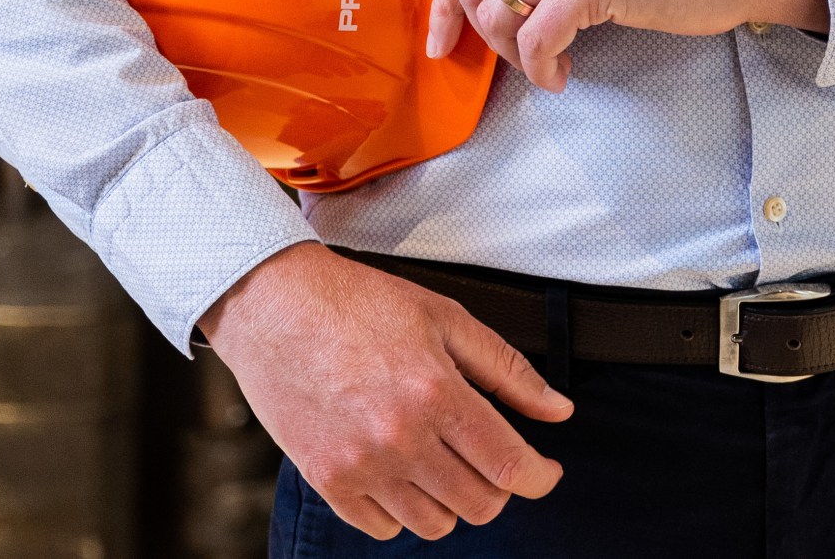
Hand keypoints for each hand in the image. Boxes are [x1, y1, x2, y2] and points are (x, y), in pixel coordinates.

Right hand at [200, 241, 571, 538]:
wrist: (275, 306)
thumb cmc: (361, 303)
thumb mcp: (445, 318)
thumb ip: (507, 369)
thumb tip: (559, 410)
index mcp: (436, 392)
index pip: (508, 465)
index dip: (539, 477)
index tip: (546, 472)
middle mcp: (400, 439)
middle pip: (479, 503)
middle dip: (499, 484)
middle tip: (489, 453)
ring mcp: (361, 467)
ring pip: (435, 524)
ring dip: (452, 498)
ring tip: (442, 455)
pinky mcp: (328, 483)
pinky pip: (385, 529)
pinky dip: (404, 508)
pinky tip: (402, 468)